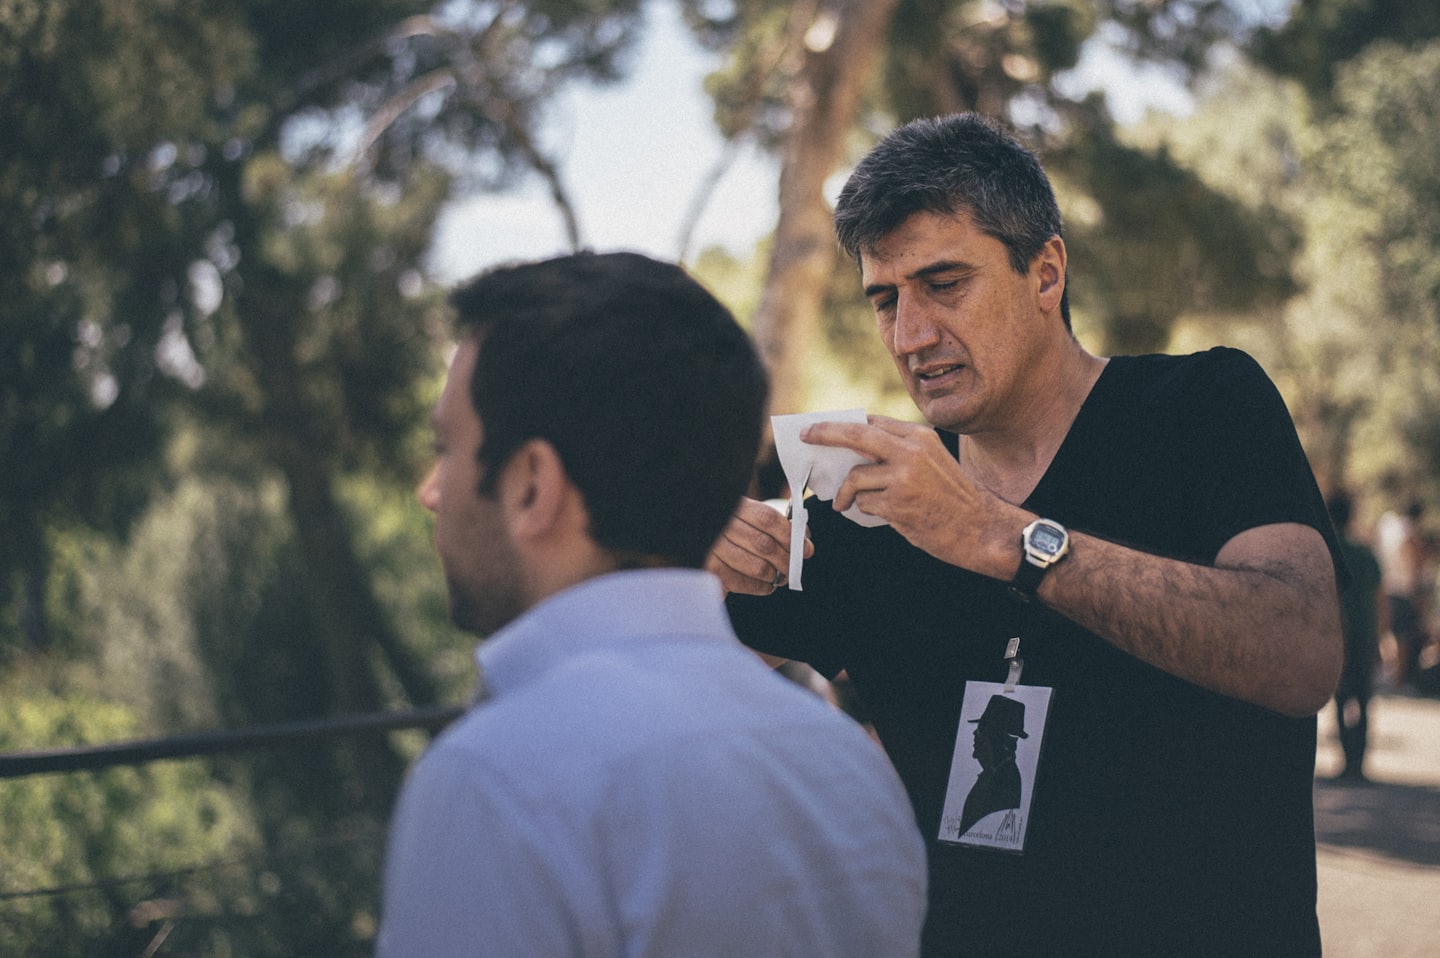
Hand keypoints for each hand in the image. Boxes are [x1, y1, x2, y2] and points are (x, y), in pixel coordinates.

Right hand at [706, 497, 814, 594]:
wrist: (690, 530)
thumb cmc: (724, 527)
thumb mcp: (744, 514)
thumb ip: (772, 523)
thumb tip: (804, 540)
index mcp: (734, 506)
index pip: (768, 519)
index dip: (791, 536)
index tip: (806, 548)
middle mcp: (720, 525)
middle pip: (765, 545)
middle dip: (787, 560)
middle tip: (794, 567)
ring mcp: (712, 549)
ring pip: (757, 567)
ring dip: (775, 575)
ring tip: (779, 576)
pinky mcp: (708, 570)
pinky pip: (743, 583)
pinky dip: (760, 587)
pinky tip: (764, 584)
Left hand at [800, 415, 1021, 579]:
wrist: (981, 529)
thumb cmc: (953, 498)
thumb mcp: (932, 461)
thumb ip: (899, 451)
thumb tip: (853, 451)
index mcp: (919, 436)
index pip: (871, 422)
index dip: (841, 424)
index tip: (819, 427)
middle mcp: (911, 451)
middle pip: (856, 435)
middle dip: (825, 434)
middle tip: (805, 437)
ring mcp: (904, 478)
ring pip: (856, 477)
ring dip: (847, 492)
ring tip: (845, 503)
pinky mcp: (898, 504)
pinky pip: (864, 504)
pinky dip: (864, 510)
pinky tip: (881, 515)